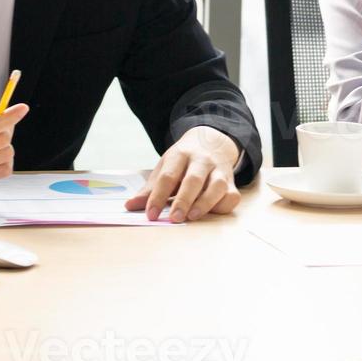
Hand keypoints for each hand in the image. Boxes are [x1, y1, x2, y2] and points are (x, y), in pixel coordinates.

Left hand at [124, 126, 240, 221]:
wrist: (212, 142)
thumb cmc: (183, 161)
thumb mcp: (165, 167)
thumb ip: (150, 189)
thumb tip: (129, 206)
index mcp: (180, 155)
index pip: (168, 176)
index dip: (158, 196)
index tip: (150, 214)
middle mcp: (202, 160)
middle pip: (193, 179)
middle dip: (183, 200)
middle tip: (174, 218)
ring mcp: (219, 170)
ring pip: (217, 186)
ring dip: (205, 203)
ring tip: (192, 217)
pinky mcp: (231, 182)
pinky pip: (232, 195)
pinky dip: (223, 206)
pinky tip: (211, 213)